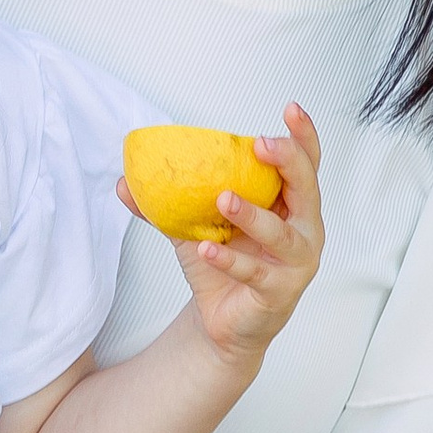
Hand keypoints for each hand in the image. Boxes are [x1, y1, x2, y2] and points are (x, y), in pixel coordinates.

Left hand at [169, 106, 323, 374]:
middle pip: (307, 188)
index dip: (302, 135)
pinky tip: (207, 250)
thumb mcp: (193, 227)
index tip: (289, 109)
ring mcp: (296, 263)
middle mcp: (304, 230)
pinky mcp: (279, 293)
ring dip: (252, 214)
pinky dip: (229, 261)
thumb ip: (166, 203)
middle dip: (287, 162)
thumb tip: (124, 181)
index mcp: (291, 205)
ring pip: (281, 233)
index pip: (306, 163)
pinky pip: (254, 273)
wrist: (223, 322)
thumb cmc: (224, 265)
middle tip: (261, 145)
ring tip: (223, 198)